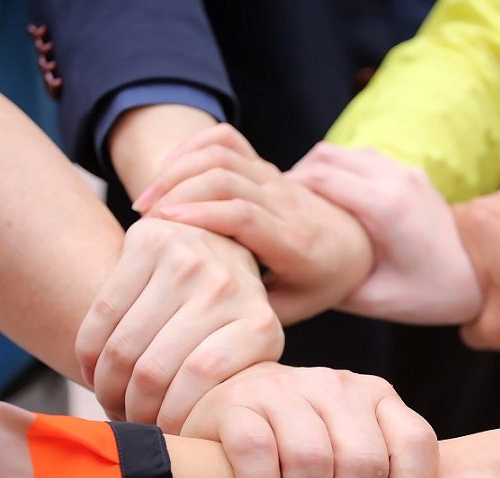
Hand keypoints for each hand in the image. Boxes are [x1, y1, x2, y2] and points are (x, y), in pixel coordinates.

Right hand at [75, 217, 282, 432]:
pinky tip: (92, 371)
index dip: (169, 418)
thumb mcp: (246, 357)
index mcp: (259, 324)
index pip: (200, 381)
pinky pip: (102, 313)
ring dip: (105, 387)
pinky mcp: (150, 240)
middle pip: (154, 369)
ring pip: (123, 346)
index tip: (161, 435)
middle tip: (128, 423)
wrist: (222, 245)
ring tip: (110, 402)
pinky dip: (88, 353)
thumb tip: (203, 462)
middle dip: (131, 409)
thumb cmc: (229, 321)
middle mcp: (227, 286)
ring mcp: (188, 258)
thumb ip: (233, 393)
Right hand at [133, 124, 373, 323]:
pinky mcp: (266, 167)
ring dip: (177, 171)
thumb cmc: (318, 284)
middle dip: (177, 192)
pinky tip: (167, 173)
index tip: (162, 226)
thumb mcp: (293, 308)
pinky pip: (227, 140)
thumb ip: (252, 309)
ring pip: (223, 155)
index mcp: (296, 242)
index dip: (202, 214)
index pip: (246, 216)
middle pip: (227, 178)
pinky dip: (191, 147)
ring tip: (146, 203)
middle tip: (143, 221)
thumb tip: (200, 314)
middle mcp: (286, 203)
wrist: (355, 245)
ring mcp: (276, 179)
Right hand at [180, 363, 438, 477]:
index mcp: (376, 396)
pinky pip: (256, 453)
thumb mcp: (349, 455)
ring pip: (310, 459)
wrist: (225, 422)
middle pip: (362, 460)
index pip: (414, 441)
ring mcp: (285, 388)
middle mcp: (336, 386)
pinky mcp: (236, 402)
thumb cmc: (301, 457)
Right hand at [288, 143, 483, 323]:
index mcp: (385, 207)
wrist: (485, 274)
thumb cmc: (431, 294)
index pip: (316, 179)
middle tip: (269, 205)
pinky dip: (336, 171)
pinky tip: (327, 200)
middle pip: (324, 157)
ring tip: (295, 203)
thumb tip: (284, 278)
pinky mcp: (410, 171)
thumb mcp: (375, 300)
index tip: (258, 208)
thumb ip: (329, 284)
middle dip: (290, 178)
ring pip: (341, 152)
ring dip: (313, 171)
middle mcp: (394, 178)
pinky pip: (360, 158)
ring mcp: (404, 170)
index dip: (280, 190)